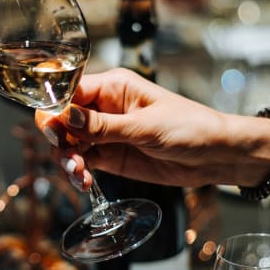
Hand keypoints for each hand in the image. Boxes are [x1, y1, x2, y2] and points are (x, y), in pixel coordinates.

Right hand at [35, 68, 269, 190]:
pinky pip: (83, 161)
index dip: (55, 108)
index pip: (70, 91)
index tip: (53, 130)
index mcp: (113, 87)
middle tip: (69, 157)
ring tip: (79, 175)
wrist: (215, 155)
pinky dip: (78, 171)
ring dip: (66, 158)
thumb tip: (66, 116)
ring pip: (69, 142)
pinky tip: (84, 181)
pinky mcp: (111, 155)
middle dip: (58, 138)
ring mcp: (106, 133)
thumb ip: (104, 126)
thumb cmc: (190, 127)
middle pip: (63, 118)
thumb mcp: (146, 126)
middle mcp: (104, 108)